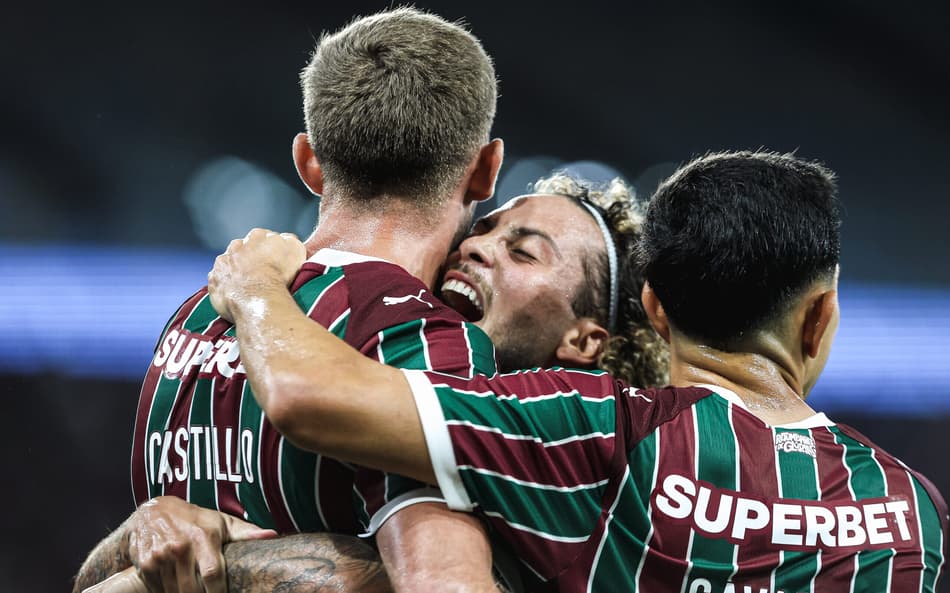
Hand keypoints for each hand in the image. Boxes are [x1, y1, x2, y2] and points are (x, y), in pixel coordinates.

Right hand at [125, 496, 275, 592]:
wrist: (151, 511)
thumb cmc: (194, 519)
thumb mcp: (220, 521)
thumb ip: (245, 532)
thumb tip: (273, 536)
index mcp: (203, 536)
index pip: (212, 573)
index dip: (219, 592)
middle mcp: (180, 546)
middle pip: (191, 589)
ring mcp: (160, 555)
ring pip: (173, 592)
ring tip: (193, 590)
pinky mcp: (144, 563)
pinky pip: (157, 589)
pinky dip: (165, 592)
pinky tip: (174, 586)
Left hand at [208, 228, 305, 321]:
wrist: (259, 297)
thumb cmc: (279, 273)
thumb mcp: (295, 248)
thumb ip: (289, 239)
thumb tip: (285, 238)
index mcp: (257, 236)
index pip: (263, 237)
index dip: (269, 250)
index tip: (275, 261)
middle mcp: (236, 246)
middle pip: (242, 249)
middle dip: (249, 258)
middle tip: (260, 274)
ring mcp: (222, 263)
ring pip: (228, 264)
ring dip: (235, 271)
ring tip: (247, 286)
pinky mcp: (214, 281)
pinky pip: (218, 282)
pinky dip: (225, 287)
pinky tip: (236, 295)